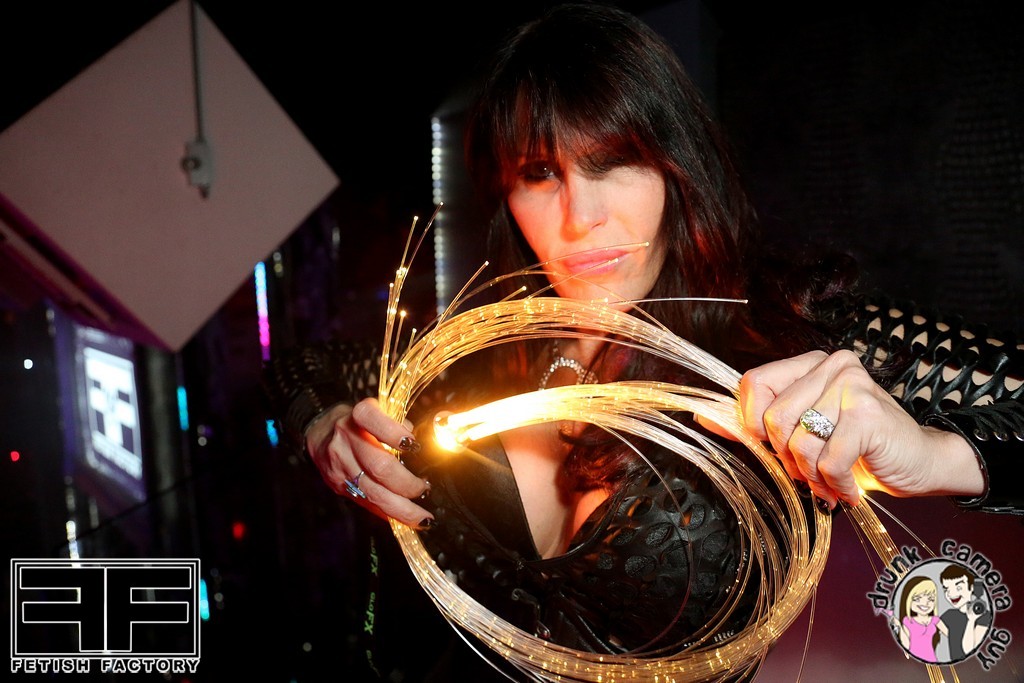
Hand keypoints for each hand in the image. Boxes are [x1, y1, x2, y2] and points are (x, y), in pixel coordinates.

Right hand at [305, 397, 432, 527]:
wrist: (319, 434)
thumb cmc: (357, 422)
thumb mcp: (378, 411)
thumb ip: (399, 424)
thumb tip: (418, 446)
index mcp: (358, 417)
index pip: (374, 421)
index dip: (395, 433)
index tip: (414, 445)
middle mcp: (346, 440)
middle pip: (379, 466)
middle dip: (407, 485)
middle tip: (424, 489)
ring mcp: (340, 466)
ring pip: (373, 493)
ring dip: (402, 510)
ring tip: (422, 518)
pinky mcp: (338, 485)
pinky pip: (366, 503)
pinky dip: (387, 513)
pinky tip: (403, 518)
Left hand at [736, 350, 984, 507]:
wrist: (919, 465)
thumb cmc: (859, 449)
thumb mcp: (802, 434)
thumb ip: (755, 425)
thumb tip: (703, 419)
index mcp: (810, 365)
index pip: (754, 383)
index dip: (753, 423)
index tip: (774, 445)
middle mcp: (831, 366)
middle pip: (773, 419)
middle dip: (787, 457)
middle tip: (810, 470)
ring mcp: (851, 386)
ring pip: (798, 442)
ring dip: (811, 475)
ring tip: (830, 479)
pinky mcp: (867, 414)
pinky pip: (826, 459)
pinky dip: (834, 483)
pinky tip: (848, 487)